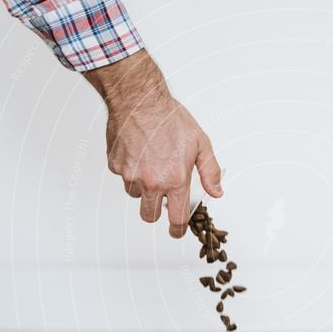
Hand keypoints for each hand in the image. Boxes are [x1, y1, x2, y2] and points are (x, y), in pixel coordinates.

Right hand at [84, 50, 222, 237]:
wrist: (139, 99)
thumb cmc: (169, 118)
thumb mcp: (201, 143)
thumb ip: (210, 172)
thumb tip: (217, 192)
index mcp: (175, 180)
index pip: (176, 218)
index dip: (177, 230)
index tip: (177, 231)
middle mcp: (151, 182)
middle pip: (149, 216)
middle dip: (156, 212)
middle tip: (161, 199)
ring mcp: (131, 175)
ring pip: (135, 194)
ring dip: (143, 187)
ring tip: (151, 162)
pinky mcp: (115, 165)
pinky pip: (122, 176)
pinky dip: (130, 169)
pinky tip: (138, 152)